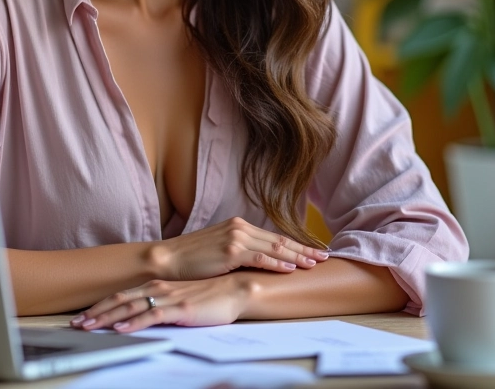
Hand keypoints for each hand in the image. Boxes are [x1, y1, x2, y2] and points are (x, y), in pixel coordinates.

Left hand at [70, 275, 250, 332]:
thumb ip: (161, 305)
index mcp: (156, 286)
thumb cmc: (209, 296)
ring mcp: (167, 298)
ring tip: (89, 327)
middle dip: (95, 313)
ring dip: (106, 318)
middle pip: (119, 301)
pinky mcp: (180, 309)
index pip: (121, 296)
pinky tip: (121, 328)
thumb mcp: (179, 300)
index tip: (83, 316)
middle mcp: (158, 289)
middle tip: (76, 324)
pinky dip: (133, 322)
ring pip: (130, 308)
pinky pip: (151, 316)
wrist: (235, 289)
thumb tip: (143, 315)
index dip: (100, 306)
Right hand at [152, 216, 327, 279]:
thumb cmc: (192, 259)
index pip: (274, 236)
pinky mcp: (231, 251)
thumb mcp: (220, 250)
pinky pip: (260, 257)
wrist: (169, 259)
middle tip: (324, 256)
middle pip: (279, 239)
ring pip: (274, 247)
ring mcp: (236, 238)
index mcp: (239, 226)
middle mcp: (240, 227)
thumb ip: (240, 252)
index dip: (296, 244)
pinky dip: (278, 263)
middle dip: (304, 249)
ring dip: (297, 256)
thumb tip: (260, 263)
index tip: (313, 251)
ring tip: (314, 263)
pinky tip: (291, 268)